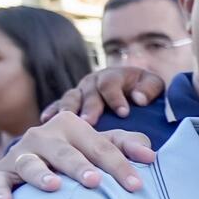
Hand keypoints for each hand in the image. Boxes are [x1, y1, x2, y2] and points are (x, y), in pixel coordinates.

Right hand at [0, 115, 155, 198]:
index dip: (120, 165)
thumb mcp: (103, 145)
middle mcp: (44, 135)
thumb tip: (152, 155)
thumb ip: (127, 146)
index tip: (136, 186)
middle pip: (65, 152)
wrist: (41, 157)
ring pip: (30, 163)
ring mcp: (21, 152)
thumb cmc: (81, 152)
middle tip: (95, 181)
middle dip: (80, 166)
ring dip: (40, 174)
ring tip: (54, 186)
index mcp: (71, 125)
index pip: (101, 146)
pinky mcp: (2, 170)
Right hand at [48, 65, 165, 122]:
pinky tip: (45, 120)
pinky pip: (57, 105)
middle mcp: (93, 81)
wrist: (132, 86)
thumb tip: (139, 98)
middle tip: (89, 122)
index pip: (110, 84)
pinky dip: (51, 111)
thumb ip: (149, 89)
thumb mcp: (153, 85)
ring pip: (71, 98)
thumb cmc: (144, 89)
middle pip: (89, 92)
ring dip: (68, 110)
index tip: (123, 113)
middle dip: (90, 107)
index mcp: (113, 75)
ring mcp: (79, 91)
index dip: (116, 97)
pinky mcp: (70, 101)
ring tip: (66, 124)